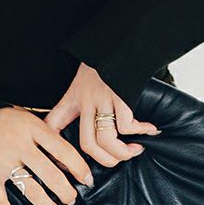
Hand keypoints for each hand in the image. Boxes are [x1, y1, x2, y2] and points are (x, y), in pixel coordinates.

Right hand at [0, 105, 91, 204]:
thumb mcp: (23, 111)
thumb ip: (42, 124)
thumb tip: (64, 139)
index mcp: (32, 128)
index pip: (63, 150)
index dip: (78, 167)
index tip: (87, 179)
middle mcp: (20, 145)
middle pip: (50, 174)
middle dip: (66, 191)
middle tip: (72, 198)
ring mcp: (3, 162)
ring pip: (31, 190)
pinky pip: (2, 204)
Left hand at [42, 62, 160, 168]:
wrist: (119, 37)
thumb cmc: (103, 59)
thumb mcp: (83, 76)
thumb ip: (80, 97)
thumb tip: (89, 121)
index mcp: (74, 96)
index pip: (54, 123)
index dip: (55, 149)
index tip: (64, 166)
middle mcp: (86, 100)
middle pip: (87, 144)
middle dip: (105, 161)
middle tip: (118, 160)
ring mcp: (103, 98)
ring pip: (107, 141)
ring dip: (123, 153)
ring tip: (135, 150)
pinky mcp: (121, 94)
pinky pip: (128, 125)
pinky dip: (141, 131)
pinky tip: (150, 129)